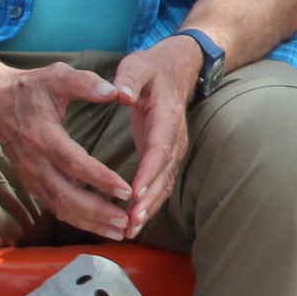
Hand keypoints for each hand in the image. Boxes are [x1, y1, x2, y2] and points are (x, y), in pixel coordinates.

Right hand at [0, 59, 138, 238]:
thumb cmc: (32, 89)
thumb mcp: (56, 76)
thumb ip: (85, 82)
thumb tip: (114, 91)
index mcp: (42, 136)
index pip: (74, 163)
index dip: (99, 178)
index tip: (126, 189)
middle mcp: (34, 163)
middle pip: (67, 196)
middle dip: (97, 212)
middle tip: (127, 221)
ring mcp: (31, 177)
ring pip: (61, 208)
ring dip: (91, 222)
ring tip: (120, 231)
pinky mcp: (33, 185)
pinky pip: (57, 208)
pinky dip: (80, 220)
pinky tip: (103, 226)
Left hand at [102, 35, 204, 239]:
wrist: (177, 69)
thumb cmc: (151, 69)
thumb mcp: (138, 66)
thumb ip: (129, 78)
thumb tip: (120, 93)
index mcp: (166, 117)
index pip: (159, 148)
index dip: (148, 171)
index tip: (134, 192)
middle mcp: (175, 138)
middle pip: (164, 174)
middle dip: (148, 200)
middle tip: (130, 222)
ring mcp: (173, 149)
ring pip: (165, 183)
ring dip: (149, 207)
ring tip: (130, 229)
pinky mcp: (166, 156)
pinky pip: (161, 183)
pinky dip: (150, 203)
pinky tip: (134, 220)